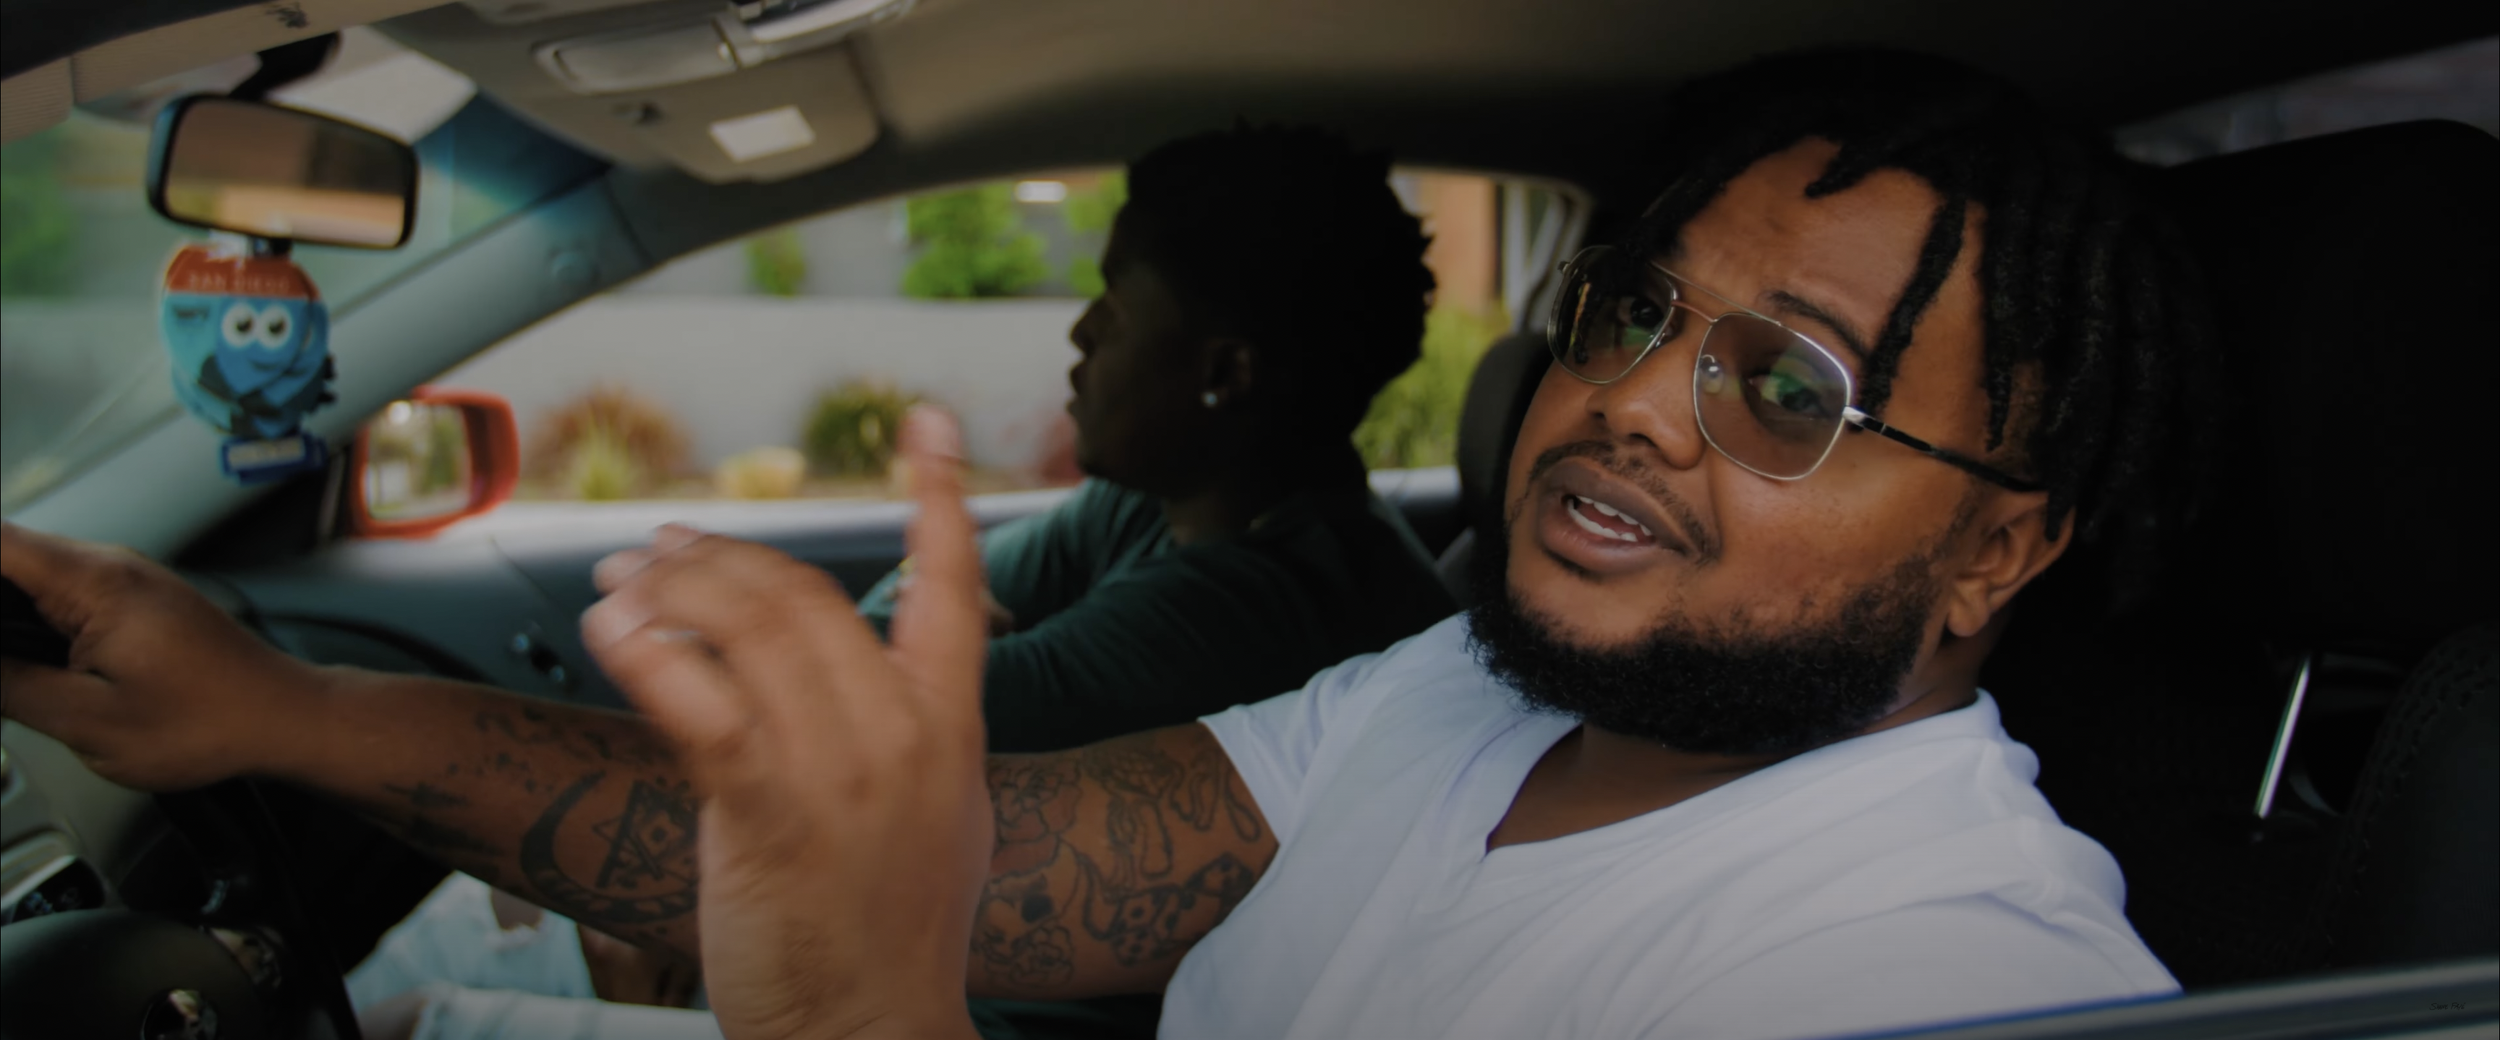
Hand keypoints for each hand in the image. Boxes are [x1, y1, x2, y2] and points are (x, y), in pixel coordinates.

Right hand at [0, 523, 327, 790]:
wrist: (286, 720)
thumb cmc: (211, 722)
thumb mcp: (87, 720)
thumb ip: (9, 685)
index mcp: (94, 582)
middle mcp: (110, 567)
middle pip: (4, 555)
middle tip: (0, 667)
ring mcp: (124, 581)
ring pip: (29, 576)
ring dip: (3, 610)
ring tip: (11, 668)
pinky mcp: (135, 603)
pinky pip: (60, 594)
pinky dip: (25, 616)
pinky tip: (17, 655)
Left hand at [583, 407, 990, 1039]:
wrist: (872, 1025)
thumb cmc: (895, 929)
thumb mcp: (939, 812)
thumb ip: (905, 730)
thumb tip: (858, 671)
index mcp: (952, 726)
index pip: (954, 584)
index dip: (937, 494)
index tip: (922, 424)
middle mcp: (902, 732)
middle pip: (806, 593)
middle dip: (722, 557)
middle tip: (666, 547)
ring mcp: (839, 768)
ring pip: (747, 626)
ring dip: (670, 589)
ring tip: (624, 585)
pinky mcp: (767, 807)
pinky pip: (694, 695)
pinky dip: (644, 647)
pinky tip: (614, 630)